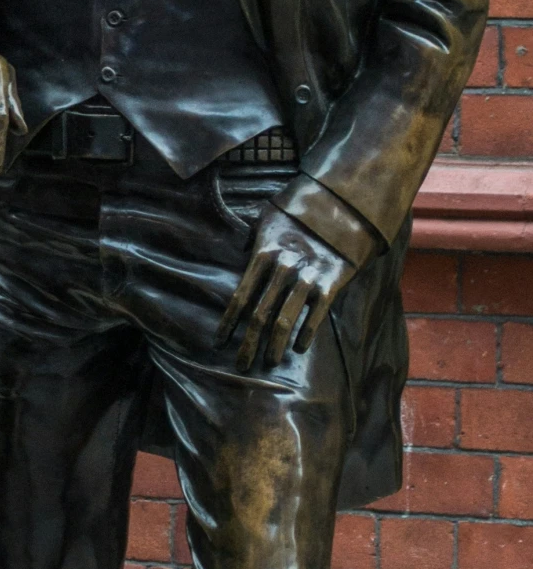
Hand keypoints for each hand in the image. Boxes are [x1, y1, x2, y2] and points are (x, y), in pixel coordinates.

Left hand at [218, 207, 355, 371]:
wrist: (348, 203)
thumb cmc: (305, 209)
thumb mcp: (271, 213)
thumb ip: (253, 233)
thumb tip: (243, 249)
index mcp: (264, 254)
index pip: (240, 296)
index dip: (229, 322)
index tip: (220, 341)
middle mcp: (282, 269)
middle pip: (259, 315)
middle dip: (248, 343)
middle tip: (241, 365)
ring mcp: (307, 277)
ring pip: (283, 321)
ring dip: (273, 346)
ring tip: (268, 362)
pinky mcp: (331, 283)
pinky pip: (315, 316)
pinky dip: (305, 334)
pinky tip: (299, 348)